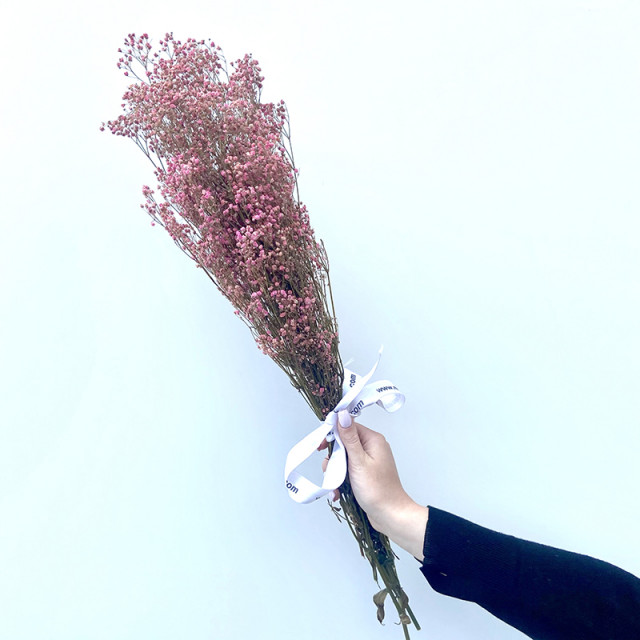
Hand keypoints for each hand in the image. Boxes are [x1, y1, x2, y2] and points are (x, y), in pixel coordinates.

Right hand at [319, 413, 428, 559]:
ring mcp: (368, 461)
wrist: (390, 516)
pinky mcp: (364, 474)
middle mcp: (371, 448)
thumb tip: (342, 414)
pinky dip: (341, 480)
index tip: (322, 446)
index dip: (333, 435)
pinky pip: (347, 471)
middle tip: (332, 471)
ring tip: (336, 486)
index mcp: (373, 440)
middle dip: (333, 459)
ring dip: (336, 472)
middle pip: (343, 444)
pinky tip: (339, 492)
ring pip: (342, 459)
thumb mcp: (359, 462)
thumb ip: (349, 438)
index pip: (348, 427)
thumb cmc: (377, 490)